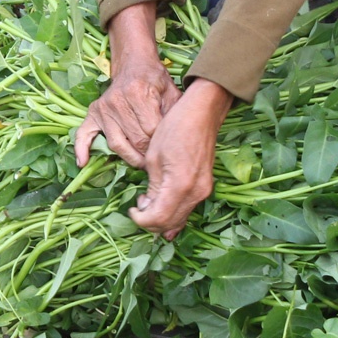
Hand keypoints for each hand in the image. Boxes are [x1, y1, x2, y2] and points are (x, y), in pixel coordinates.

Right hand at [74, 53, 181, 168]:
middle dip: (148, 153)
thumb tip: (176, 139)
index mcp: (139, 92)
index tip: (166, 149)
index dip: (161, 143)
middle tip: (157, 160)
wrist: (134, 64)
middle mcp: (118, 100)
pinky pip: (84, 133)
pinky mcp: (93, 112)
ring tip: (141, 164)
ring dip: (130, 158)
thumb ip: (174, 113)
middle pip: (136, 139)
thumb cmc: (155, 80)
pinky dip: (82, 148)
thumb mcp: (171, 91)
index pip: (151, 130)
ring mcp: (103, 107)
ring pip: (117, 143)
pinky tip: (83, 162)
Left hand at [129, 79, 233, 239]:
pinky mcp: (206, 186)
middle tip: (138, 206)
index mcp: (180, 185)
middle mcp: (196, 193)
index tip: (131, 209)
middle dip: (151, 222)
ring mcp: (204, 191)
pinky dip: (174, 213)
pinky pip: (189, 209)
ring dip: (162, 218)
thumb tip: (148, 205)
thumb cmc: (174, 129)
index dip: (141, 220)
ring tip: (148, 201)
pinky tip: (163, 207)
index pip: (158, 218)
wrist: (202, 113)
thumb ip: (152, 186)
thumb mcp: (154, 158)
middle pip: (170, 223)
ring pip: (181, 218)